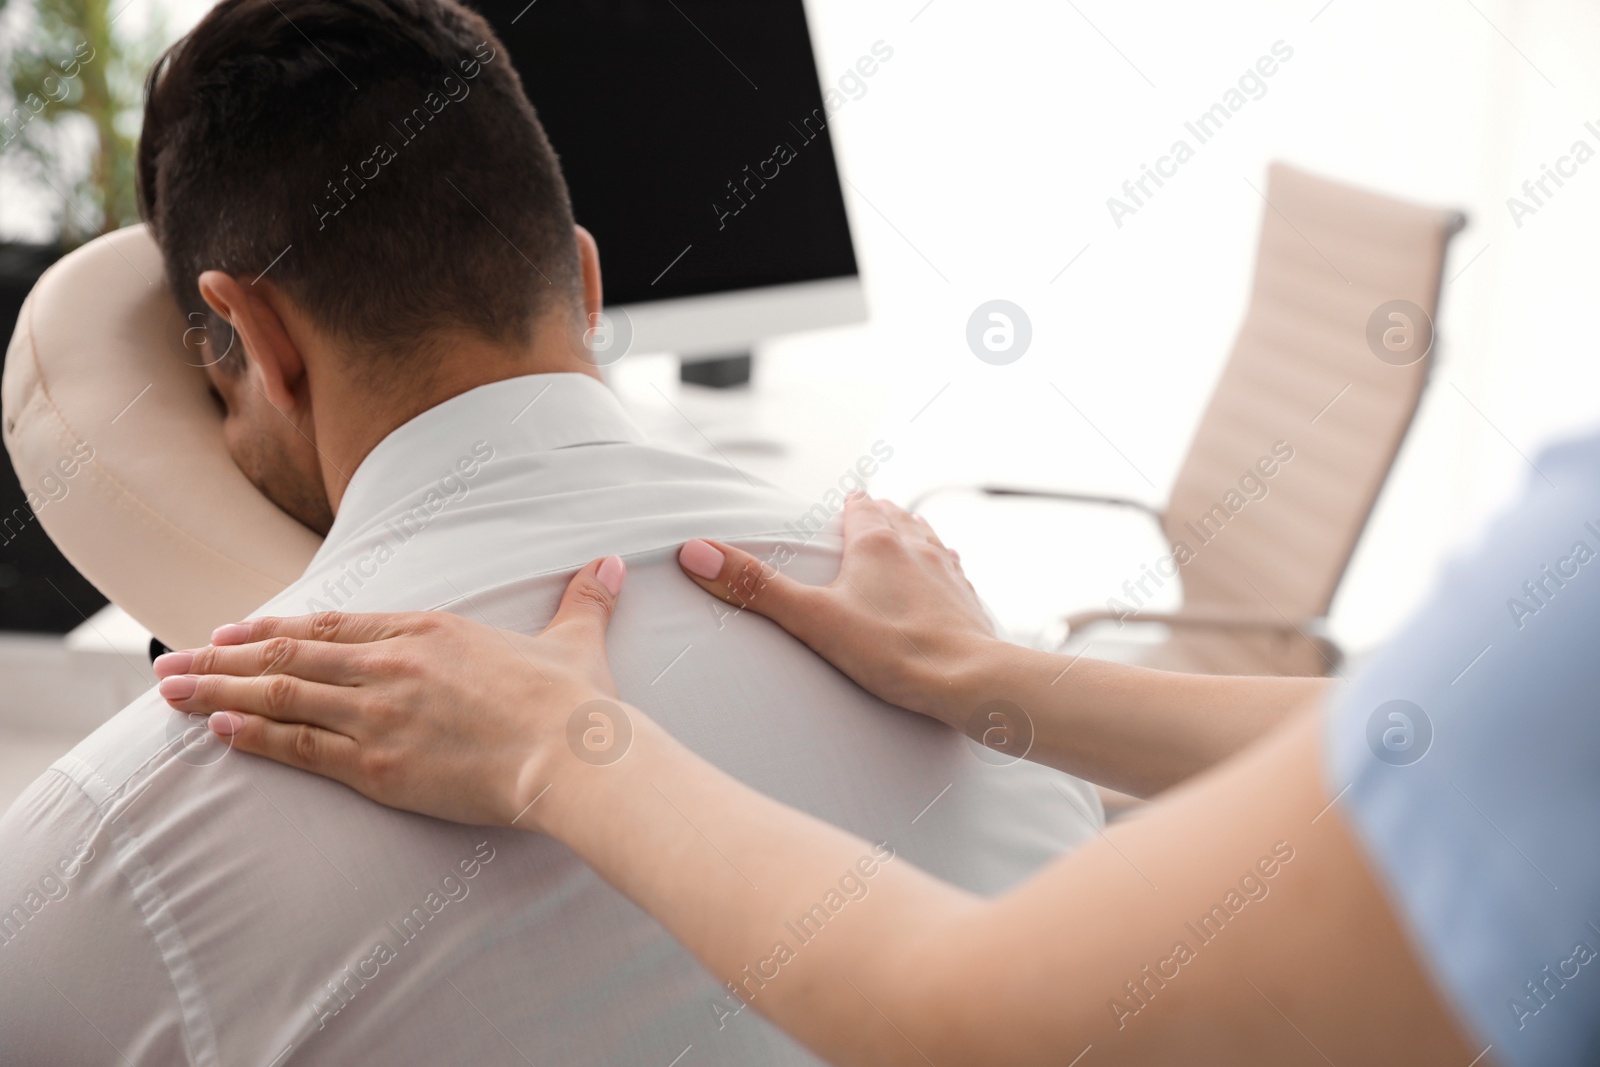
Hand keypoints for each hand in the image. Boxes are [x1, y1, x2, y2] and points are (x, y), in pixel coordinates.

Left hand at [153, 556, 631, 830]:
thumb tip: (608, 565)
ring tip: (171, 691)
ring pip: (280, 695)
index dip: (279, 627)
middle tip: (177, 659)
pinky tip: (218, 729)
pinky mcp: (376, 763)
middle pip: (291, 654)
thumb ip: (581, 601)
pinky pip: (299, 745)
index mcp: (430, 631)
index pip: (335, 624)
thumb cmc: (575, 701)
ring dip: (220, 690)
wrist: (573, 754)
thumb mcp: (576, 639)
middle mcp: (392, 665)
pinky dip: (254, 734)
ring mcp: (378, 713)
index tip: (238, 630)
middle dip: (227, 656)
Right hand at [677, 494, 998, 725]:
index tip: (842, 504)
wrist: (969, 681)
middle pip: (897, 517)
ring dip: (912, 539)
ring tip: (901, 543)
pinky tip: (936, 588)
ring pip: (928, 541)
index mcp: (878, 542)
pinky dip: (938, 574)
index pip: (863, 505)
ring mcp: (949, 573)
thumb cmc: (894, 651)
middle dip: (880, 517)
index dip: (850, 505)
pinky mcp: (969, 603)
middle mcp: (918, 547)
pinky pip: (952, 576)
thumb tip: (696, 552)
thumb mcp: (812, 619)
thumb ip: (754, 587)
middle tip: (864, 521)